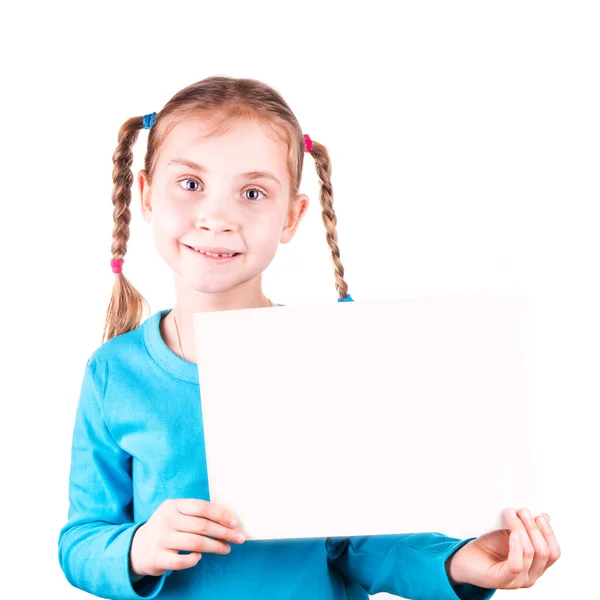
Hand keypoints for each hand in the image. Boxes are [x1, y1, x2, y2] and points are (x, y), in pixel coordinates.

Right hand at [129, 498, 245, 577]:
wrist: (138, 547)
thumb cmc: (167, 528)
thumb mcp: (177, 514)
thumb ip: (197, 514)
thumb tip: (228, 521)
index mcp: (173, 505)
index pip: (202, 507)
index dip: (221, 514)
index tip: (236, 523)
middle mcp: (166, 520)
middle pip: (202, 526)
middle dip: (224, 532)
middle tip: (239, 538)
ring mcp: (161, 539)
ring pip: (195, 543)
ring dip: (215, 546)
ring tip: (226, 549)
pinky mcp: (157, 557)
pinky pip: (181, 561)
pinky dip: (193, 560)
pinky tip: (199, 558)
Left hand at [445, 508, 560, 589]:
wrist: (466, 559)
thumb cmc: (488, 546)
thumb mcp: (509, 534)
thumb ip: (526, 528)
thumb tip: (544, 516)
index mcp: (536, 565)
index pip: (554, 552)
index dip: (549, 533)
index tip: (539, 515)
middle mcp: (531, 576)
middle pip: (544, 552)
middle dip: (534, 528)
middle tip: (523, 511)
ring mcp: (518, 581)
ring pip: (530, 554)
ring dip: (522, 530)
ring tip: (512, 514)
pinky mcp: (502, 580)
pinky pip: (516, 565)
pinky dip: (516, 547)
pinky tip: (512, 533)